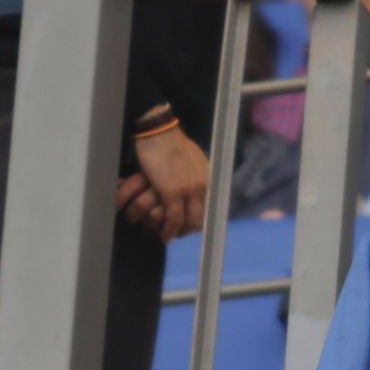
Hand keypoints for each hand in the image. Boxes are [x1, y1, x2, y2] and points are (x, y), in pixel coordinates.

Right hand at [128, 122, 208, 240]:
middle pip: (203, 218)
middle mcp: (203, 186)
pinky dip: (169, 230)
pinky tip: (164, 235)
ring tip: (169, 237)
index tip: (191, 228)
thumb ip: (197, 175)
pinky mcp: (173, 192)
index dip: (201, 221)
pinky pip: (174, 219)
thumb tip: (196, 187)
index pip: (210, 207)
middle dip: (190, 230)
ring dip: (179, 233)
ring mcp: (189, 190)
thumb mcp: (193, 160)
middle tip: (178, 235)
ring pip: (190, 222)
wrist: (159, 132)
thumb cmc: (170, 143)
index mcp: (208, 178)